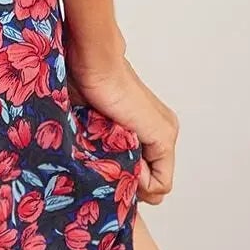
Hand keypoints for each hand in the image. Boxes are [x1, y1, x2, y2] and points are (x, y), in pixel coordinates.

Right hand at [65, 47, 178, 205]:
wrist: (94, 62)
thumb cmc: (84, 84)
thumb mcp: (92, 125)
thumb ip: (102, 149)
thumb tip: (95, 179)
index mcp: (146, 127)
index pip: (145, 175)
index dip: (123, 183)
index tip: (102, 170)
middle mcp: (162, 131)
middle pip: (151, 183)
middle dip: (127, 186)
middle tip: (104, 170)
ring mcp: (166, 134)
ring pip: (156, 186)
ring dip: (129, 182)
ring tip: (108, 158)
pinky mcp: (164, 137)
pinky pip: (160, 183)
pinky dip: (137, 181)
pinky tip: (117, 157)